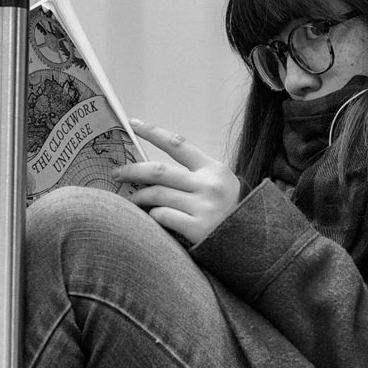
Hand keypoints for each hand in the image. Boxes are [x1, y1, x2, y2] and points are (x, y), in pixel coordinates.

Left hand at [113, 120, 240, 244]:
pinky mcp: (197, 228)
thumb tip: (150, 170)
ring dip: (139, 197)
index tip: (133, 123)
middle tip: (117, 173)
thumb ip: (192, 175)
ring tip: (132, 200)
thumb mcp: (219, 184)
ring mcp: (204, 207)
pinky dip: (153, 215)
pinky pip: (162, 216)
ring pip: (156, 195)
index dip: (153, 132)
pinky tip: (153, 217)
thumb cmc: (228, 211)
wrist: (251, 243)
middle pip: (159, 171)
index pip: (178, 144)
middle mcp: (209, 185)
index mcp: (214, 169)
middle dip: (132, 170)